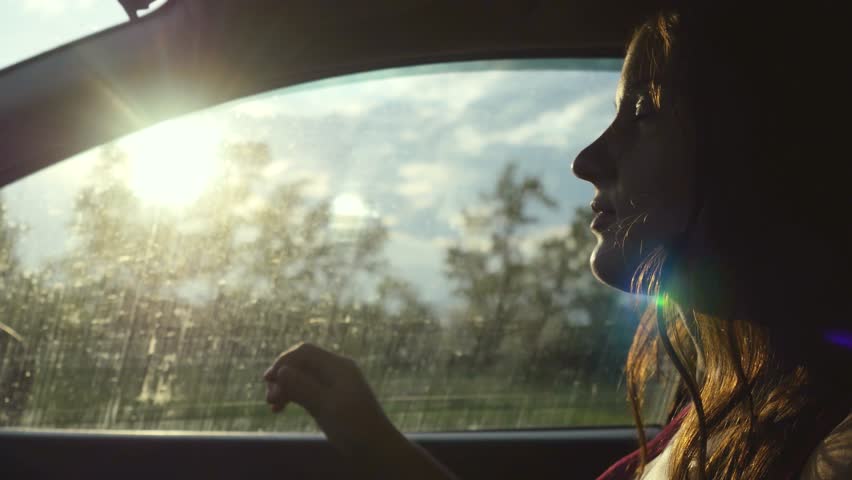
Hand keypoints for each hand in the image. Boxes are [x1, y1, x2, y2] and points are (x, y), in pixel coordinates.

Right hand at [263, 343, 400, 467]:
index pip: (304, 352)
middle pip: (301, 364)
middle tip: (270, 399)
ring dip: (285, 388)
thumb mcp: (326, 405)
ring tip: (273, 406)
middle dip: (283, 377)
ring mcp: (334, 385)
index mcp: (338, 366)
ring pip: (302, 378)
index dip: (283, 362)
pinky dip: (293, 396)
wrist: (376, 448)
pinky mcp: (330, 399)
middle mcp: (336, 371)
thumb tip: (281, 370)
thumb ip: (303, 387)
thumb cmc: (354, 425)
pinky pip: (306, 390)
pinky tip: (281, 408)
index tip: (267, 380)